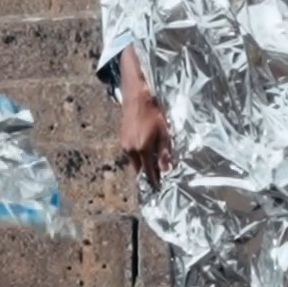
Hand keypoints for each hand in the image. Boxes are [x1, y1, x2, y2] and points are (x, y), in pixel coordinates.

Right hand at [117, 45, 171, 188]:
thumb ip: (164, 152)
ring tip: (153, 162)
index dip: (154, 181)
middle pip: (140, 169)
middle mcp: (131, 150)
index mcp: (142, 149)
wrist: (137, 98)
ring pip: (134, 162)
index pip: (148, 171)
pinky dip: (138, 156)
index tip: (159, 188)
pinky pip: (131, 154)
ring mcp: (124, 146)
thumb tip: (166, 169)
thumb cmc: (153, 113)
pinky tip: (145, 151)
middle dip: (148, 173)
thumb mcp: (164, 132)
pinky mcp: (122, 141)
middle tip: (158, 176)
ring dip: (143, 164)